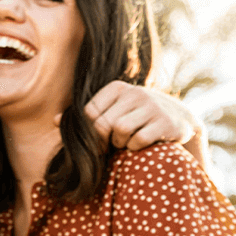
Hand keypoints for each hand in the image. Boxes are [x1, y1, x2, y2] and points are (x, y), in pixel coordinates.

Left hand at [82, 81, 198, 150]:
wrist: (179, 119)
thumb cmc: (136, 117)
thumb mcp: (112, 110)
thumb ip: (85, 116)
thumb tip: (56, 121)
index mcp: (116, 87)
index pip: (89, 113)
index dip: (89, 133)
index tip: (97, 141)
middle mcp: (134, 92)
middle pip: (103, 124)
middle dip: (104, 140)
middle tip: (111, 145)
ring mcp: (152, 106)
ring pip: (120, 131)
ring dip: (121, 143)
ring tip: (127, 141)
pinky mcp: (165, 123)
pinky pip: (138, 140)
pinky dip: (135, 147)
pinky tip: (141, 144)